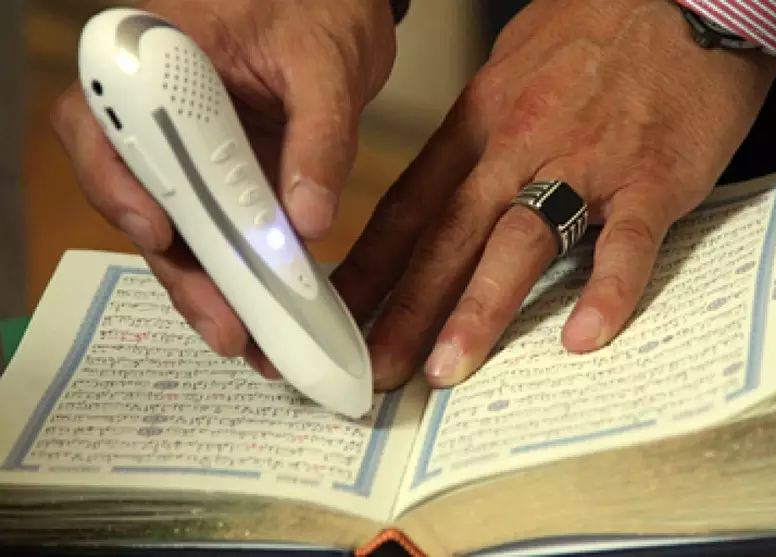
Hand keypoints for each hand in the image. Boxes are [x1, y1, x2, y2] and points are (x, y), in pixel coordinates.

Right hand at [52, 0, 397, 374]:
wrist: (341, 11)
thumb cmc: (320, 13)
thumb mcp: (325, 67)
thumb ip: (319, 138)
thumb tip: (307, 222)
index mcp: (149, 57)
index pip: (99, 124)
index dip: (118, 185)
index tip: (161, 232)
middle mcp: (152, 111)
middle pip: (137, 197)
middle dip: (181, 267)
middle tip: (224, 324)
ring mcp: (184, 150)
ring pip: (176, 228)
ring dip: (210, 287)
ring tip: (249, 339)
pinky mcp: (218, 179)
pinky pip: (217, 231)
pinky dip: (239, 274)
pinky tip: (264, 314)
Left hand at [331, 0, 775, 389]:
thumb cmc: (596, 28)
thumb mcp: (513, 67)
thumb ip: (480, 128)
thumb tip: (449, 181)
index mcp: (482, 121)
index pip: (411, 206)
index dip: (371, 268)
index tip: (340, 317)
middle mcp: (519, 143)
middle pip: (449, 236)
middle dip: (405, 309)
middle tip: (375, 371)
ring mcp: (585, 160)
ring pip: (520, 241)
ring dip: (479, 308)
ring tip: (447, 367)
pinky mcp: (651, 175)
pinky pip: (626, 240)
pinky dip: (606, 289)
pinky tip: (585, 337)